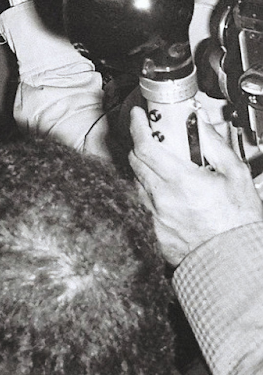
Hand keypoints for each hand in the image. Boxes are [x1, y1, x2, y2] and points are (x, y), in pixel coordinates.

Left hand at [129, 106, 262, 265]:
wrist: (239, 259)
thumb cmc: (240, 221)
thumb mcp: (236, 175)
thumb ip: (215, 145)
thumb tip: (201, 123)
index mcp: (181, 182)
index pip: (144, 145)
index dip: (137, 125)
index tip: (138, 115)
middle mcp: (162, 199)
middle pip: (135, 160)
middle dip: (141, 144)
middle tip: (154, 140)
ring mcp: (154, 217)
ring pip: (136, 182)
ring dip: (145, 170)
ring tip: (166, 171)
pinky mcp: (153, 232)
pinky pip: (141, 205)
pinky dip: (149, 194)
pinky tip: (167, 195)